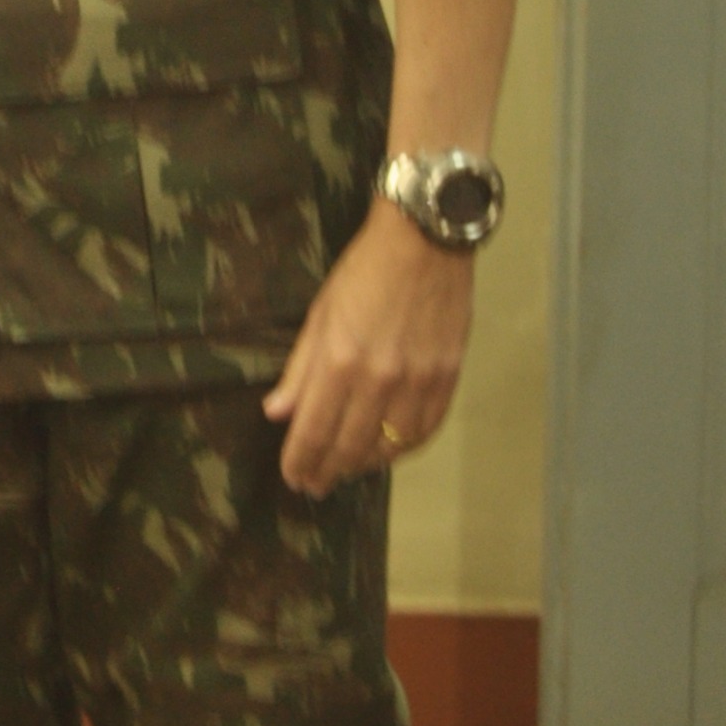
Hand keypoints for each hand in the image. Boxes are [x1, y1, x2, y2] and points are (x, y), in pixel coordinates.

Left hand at [262, 197, 475, 495]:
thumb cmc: (365, 270)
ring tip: (346, 470)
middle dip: (327, 472)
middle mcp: (381, 379)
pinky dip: (404, 449)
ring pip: (390, 447)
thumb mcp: (320, 313)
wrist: (426, 240)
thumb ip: (300, 369)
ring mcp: (419, 381)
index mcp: (341, 361)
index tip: (294, 477)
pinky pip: (425, 431)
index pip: (314, 432)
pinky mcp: (448, 377)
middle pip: (350, 447)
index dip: (301, 462)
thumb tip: (278, 413)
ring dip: (364, 465)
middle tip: (315, 485)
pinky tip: (388, 451)